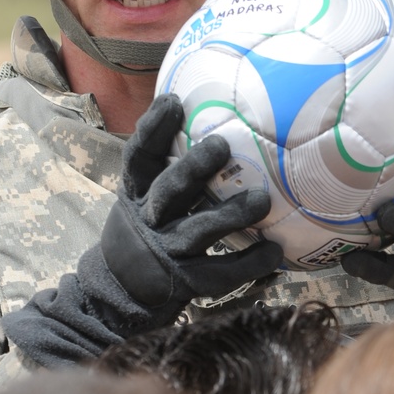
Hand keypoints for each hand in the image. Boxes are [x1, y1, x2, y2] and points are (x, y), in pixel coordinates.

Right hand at [2, 95, 282, 366]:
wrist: (118, 292)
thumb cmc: (144, 231)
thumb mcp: (141, 197)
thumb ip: (166, 168)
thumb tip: (212, 120)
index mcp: (137, 193)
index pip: (138, 156)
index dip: (153, 128)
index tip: (174, 101)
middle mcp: (148, 219)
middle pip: (168, 191)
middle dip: (192, 168)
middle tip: (220, 145)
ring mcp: (167, 252)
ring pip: (197, 231)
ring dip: (230, 215)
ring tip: (261, 200)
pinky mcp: (185, 282)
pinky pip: (220, 272)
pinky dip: (249, 263)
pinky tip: (275, 252)